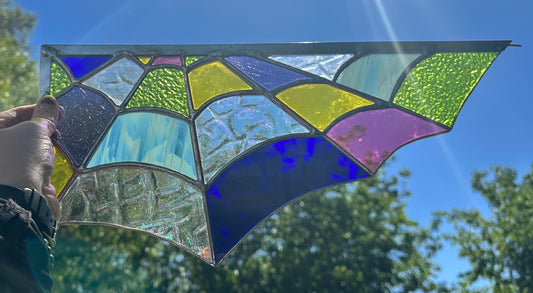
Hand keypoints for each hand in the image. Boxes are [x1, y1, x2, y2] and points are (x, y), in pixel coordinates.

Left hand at [0, 96, 63, 219]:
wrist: (23, 199)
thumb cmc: (22, 159)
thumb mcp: (36, 130)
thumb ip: (44, 115)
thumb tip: (50, 101)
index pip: (13, 115)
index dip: (36, 109)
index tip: (54, 109)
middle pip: (19, 132)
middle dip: (41, 127)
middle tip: (58, 125)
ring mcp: (6, 169)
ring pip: (26, 150)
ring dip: (43, 145)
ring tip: (58, 142)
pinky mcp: (17, 183)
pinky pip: (32, 166)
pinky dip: (43, 161)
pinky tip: (55, 159)